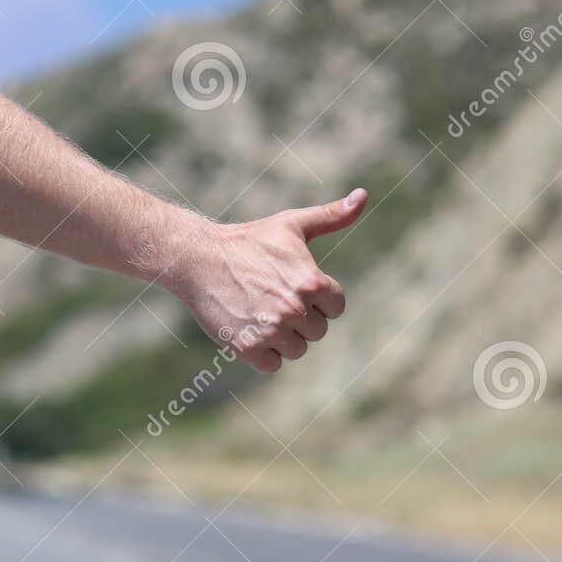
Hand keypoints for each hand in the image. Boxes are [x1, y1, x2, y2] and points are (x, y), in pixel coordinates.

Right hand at [166, 189, 367, 371]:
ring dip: (282, 337)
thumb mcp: (291, 224)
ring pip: (296, 350)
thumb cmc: (248, 240)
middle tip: (271, 297)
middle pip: (316, 331)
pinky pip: (271, 364)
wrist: (198, 257)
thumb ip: (332, 216)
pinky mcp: (247, 348)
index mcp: (312, 282)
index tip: (292, 285)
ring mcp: (271, 331)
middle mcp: (294, 309)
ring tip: (259, 311)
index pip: (335, 308)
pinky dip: (261, 353)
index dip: (317, 298)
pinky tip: (248, 327)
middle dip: (300, 318)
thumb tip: (363, 196)